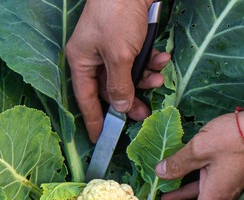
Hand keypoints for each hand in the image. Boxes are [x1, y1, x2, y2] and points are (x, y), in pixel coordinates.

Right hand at [66, 0, 170, 141]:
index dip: (93, 120)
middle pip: (110, 90)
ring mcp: (111, 48)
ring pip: (128, 77)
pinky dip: (152, 63)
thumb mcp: (119, 56)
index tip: (100, 140)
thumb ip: (119, 84)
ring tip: (158, 80)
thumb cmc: (117, 15)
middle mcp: (94, 57)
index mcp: (82, 61)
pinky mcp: (127, 41)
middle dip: (130, 100)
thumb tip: (120, 106)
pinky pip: (139, 61)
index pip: (85, 99)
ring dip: (146, 80)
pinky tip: (162, 58)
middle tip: (146, 114)